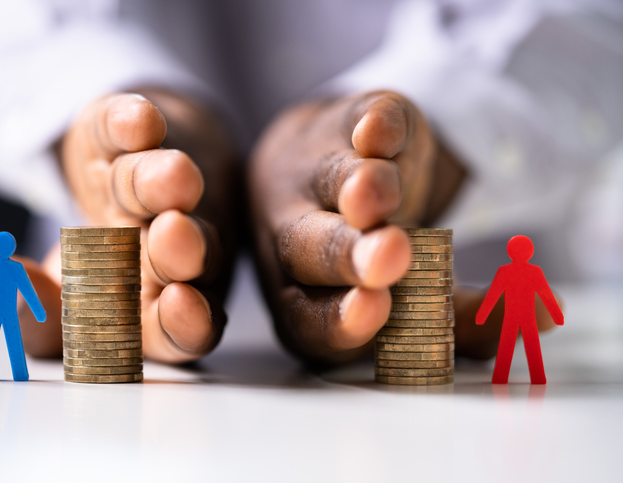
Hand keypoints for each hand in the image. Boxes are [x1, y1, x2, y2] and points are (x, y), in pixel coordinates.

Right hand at [0, 90, 238, 361]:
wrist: (132, 175)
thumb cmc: (98, 265)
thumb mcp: (66, 306)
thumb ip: (39, 320)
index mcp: (160, 300)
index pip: (182, 324)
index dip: (185, 320)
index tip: (177, 305)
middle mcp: (170, 246)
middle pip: (179, 253)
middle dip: (177, 249)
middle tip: (174, 235)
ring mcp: (153, 186)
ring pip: (159, 189)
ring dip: (160, 184)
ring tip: (175, 175)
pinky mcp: (131, 133)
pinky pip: (129, 128)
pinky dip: (131, 123)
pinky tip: (141, 122)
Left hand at [248, 90, 445, 363]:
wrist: (340, 167)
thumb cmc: (378, 251)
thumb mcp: (419, 293)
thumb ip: (468, 318)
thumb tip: (542, 320)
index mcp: (307, 294)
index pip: (310, 318)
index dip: (338, 319)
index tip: (374, 311)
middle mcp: (297, 236)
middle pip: (309, 249)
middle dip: (346, 254)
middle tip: (387, 255)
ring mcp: (317, 175)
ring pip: (329, 181)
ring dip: (356, 186)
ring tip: (377, 190)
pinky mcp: (346, 123)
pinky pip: (352, 119)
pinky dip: (371, 124)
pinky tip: (378, 129)